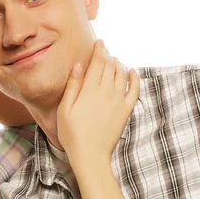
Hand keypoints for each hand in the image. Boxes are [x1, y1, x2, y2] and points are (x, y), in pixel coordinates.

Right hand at [57, 40, 139, 165]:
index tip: (99, 43)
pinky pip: (135, 89)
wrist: (91, 155)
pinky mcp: (126, 110)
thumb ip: (72, 86)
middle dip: (108, 55)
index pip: (98, 62)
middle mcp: (106, 92)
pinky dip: (135, 78)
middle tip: (104, 50)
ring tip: (114, 60)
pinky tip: (133, 71)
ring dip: (119, 64)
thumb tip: (78, 65)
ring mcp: (118, 101)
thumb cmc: (72, 134)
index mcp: (89, 90)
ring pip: (122, 74)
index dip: (99, 50)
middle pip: (110, 66)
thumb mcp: (65, 109)